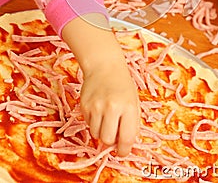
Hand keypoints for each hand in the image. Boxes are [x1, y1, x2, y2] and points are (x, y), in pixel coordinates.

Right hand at [62, 14, 139, 155]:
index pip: (126, 138)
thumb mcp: (133, 102)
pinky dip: (93, 122)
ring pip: (96, 134)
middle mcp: (112, 107)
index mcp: (128, 107)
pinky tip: (98, 109)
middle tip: (113, 135)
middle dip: (110, 141)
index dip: (124, 150)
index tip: (122, 152)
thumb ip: (131, 124)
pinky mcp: (84, 105)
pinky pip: (88, 124)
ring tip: (106, 118)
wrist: (104, 65)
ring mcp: (96, 106)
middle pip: (108, 140)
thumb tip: (123, 147)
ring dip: (101, 131)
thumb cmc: (122, 85)